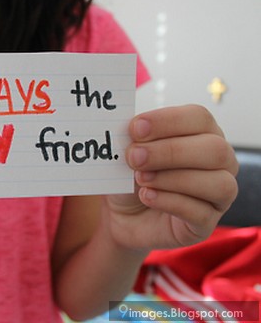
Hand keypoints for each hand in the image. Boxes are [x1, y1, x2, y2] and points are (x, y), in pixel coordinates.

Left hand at [105, 105, 237, 250]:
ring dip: (172, 178)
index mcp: (202, 133)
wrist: (122, 215)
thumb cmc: (131, 176)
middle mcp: (219, 162)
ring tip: (140, 178)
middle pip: (215, 149)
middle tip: (134, 157)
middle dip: (170, 151)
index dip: (167, 121)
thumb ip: (134, 137)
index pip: (199, 117)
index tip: (135, 128)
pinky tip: (146, 196)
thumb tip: (131, 128)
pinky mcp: (207, 223)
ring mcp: (218, 194)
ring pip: (217, 183)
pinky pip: (200, 212)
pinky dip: (169, 201)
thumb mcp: (128, 153)